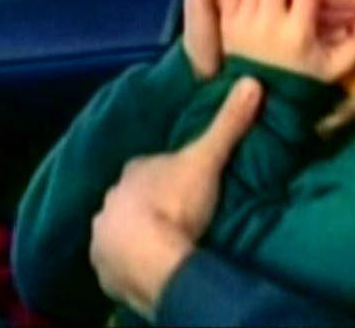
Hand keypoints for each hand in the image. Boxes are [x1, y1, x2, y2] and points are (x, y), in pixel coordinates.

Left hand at [90, 78, 262, 319]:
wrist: (152, 262)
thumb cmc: (176, 205)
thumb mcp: (207, 160)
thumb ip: (227, 124)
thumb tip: (252, 80)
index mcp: (133, 172)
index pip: (148, 167)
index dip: (165, 174)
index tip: (185, 185)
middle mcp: (110, 202)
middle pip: (132, 199)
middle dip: (149, 205)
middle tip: (179, 217)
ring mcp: (102, 239)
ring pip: (121, 231)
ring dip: (137, 237)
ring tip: (167, 246)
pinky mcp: (104, 272)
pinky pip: (117, 265)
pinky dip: (130, 267)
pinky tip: (151, 271)